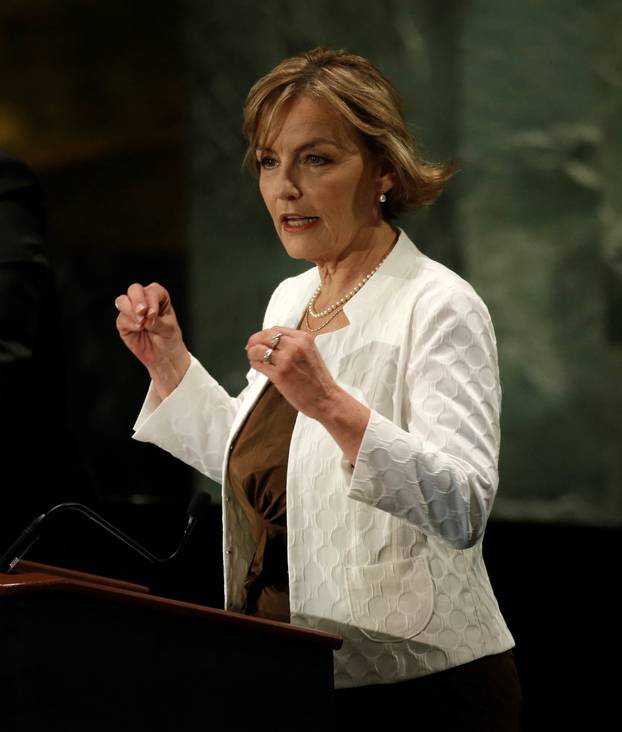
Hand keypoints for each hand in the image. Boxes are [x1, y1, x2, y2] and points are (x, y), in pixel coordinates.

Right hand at [115, 282, 189, 397]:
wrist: (163, 356)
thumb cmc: (169, 339)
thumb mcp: (169, 330)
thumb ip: (158, 322)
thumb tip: (147, 317)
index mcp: (158, 298)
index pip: (153, 290)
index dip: (152, 299)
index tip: (154, 314)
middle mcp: (144, 301)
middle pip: (134, 289)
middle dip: (137, 299)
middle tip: (142, 312)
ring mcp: (132, 311)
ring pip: (122, 300)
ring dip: (130, 310)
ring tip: (141, 323)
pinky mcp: (124, 323)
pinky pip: (121, 319)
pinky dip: (129, 323)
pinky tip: (139, 329)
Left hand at [246, 327, 338, 419]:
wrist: (326, 398)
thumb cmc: (318, 379)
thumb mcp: (310, 353)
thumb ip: (293, 345)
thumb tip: (270, 342)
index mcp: (303, 338)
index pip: (275, 329)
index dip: (265, 335)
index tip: (261, 341)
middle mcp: (294, 346)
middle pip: (264, 336)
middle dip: (254, 341)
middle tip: (251, 348)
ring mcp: (286, 360)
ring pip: (258, 349)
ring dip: (252, 353)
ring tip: (255, 359)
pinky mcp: (279, 374)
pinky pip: (258, 364)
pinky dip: (255, 364)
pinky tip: (258, 367)